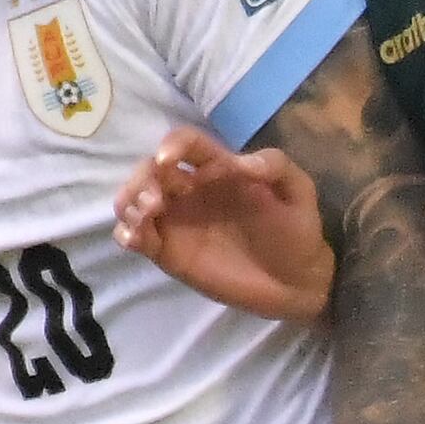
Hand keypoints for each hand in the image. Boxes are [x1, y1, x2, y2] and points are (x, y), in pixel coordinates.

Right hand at [118, 125, 334, 322]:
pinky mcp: (168, 251)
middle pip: (150, 170)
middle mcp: (189, 189)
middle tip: (155, 202)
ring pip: (135, 199)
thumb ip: (275, 166)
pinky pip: (136, 236)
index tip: (168, 160)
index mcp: (216, 167)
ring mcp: (176, 219)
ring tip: (143, 219)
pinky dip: (126, 233)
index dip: (172, 145)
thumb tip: (242, 162)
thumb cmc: (296, 229)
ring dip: (129, 202)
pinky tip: (135, 239)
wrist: (296, 280)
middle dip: (143, 179)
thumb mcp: (297, 191)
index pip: (185, 144)